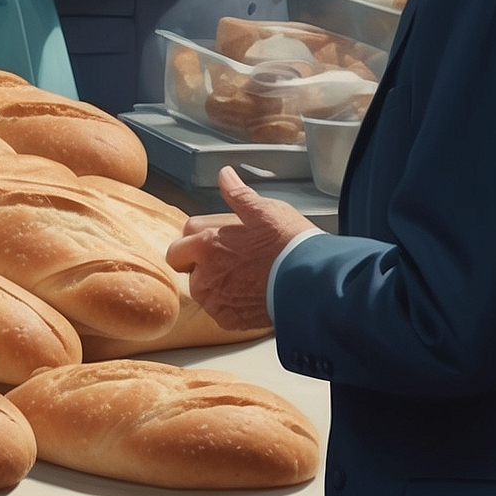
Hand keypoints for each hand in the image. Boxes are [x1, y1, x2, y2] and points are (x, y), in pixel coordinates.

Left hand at [167, 167, 313, 331]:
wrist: (314, 284)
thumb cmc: (291, 245)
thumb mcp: (265, 211)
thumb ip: (238, 195)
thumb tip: (225, 175)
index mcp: (205, 244)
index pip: (182, 238)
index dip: (200, 237)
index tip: (218, 239)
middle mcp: (203, 274)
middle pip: (186, 265)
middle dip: (200, 261)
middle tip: (230, 259)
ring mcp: (214, 300)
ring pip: (202, 288)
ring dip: (214, 282)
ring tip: (244, 276)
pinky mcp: (228, 320)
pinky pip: (219, 309)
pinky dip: (230, 303)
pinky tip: (250, 294)